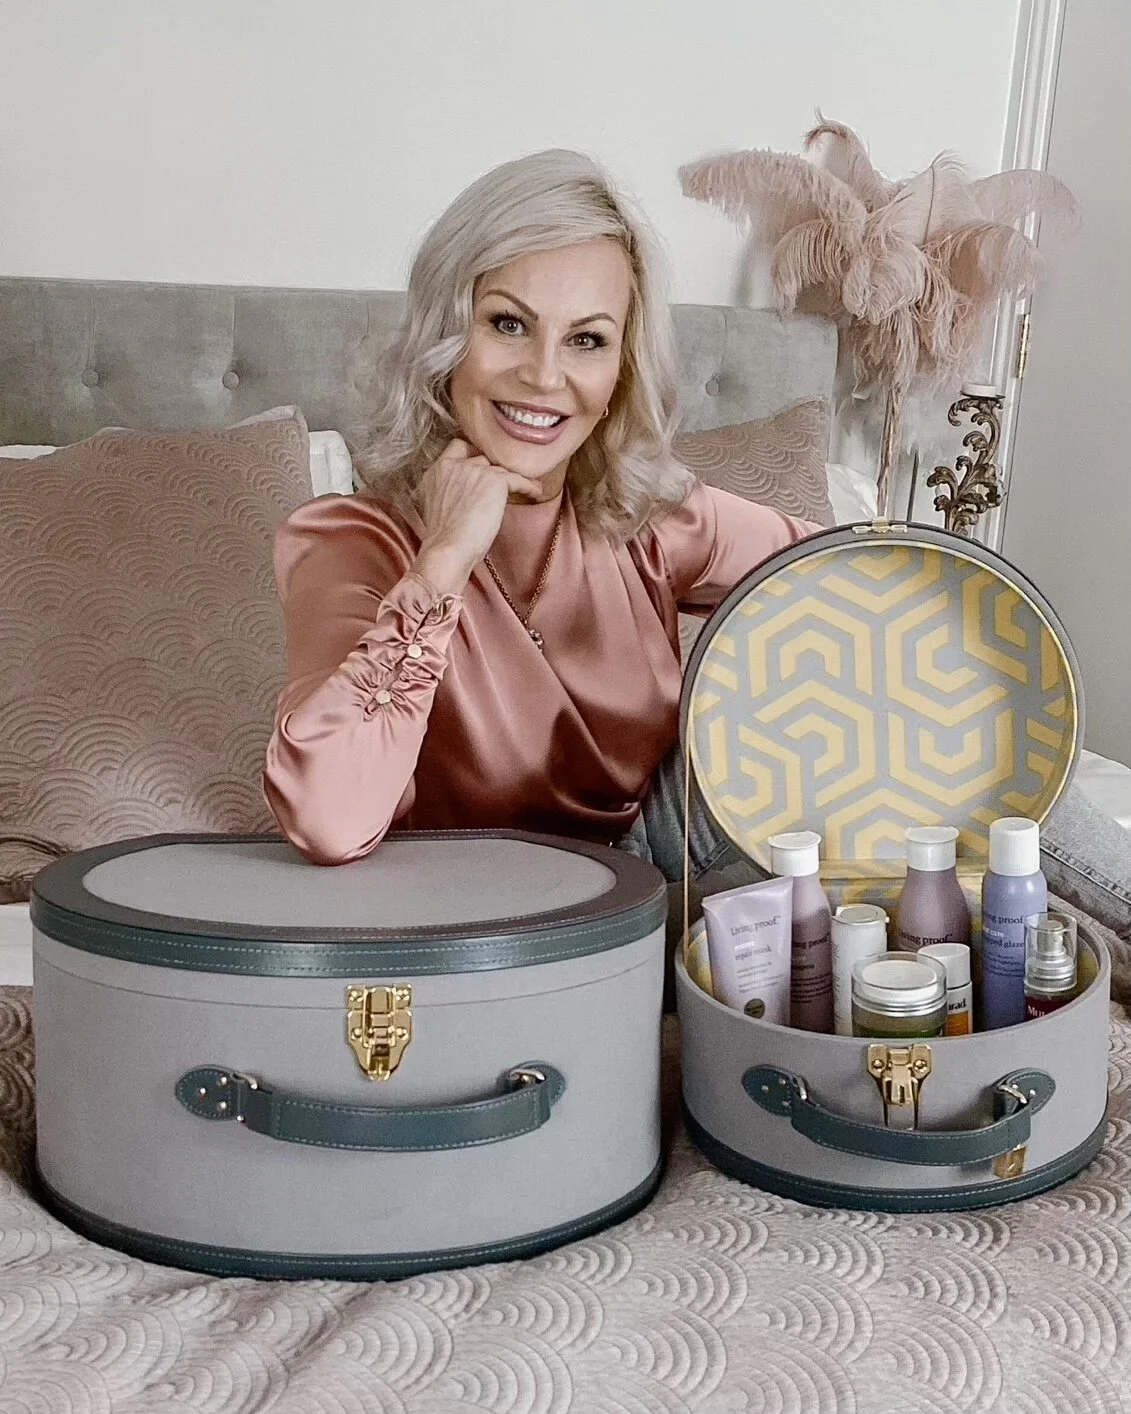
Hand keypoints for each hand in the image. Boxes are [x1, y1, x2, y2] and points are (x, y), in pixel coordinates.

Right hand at [412, 439, 542, 594]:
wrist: (448, 548)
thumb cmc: (443, 537)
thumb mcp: (436, 505)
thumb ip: (448, 490)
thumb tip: (466, 493)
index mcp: (438, 470)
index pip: (458, 446)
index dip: (473, 454)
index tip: (482, 466)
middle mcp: (455, 465)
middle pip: (482, 458)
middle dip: (492, 471)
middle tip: (504, 483)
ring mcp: (475, 470)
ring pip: (500, 470)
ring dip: (511, 479)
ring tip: (527, 487)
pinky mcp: (495, 481)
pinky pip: (518, 479)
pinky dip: (529, 486)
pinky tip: (536, 492)